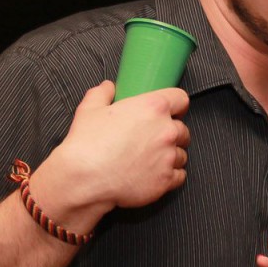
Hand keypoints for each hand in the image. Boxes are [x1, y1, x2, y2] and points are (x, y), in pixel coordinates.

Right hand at [31, 81, 189, 226]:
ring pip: (182, 153)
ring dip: (171, 155)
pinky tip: (155, 174)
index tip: (173, 111)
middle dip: (172, 133)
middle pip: (183, 129)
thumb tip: (108, 87)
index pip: (181, 99)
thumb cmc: (88, 144)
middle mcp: (166, 131)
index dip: (177, 105)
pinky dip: (171, 175)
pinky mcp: (166, 180)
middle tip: (154, 139)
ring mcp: (168, 156)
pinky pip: (180, 175)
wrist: (84, 179)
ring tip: (152, 159)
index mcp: (153, 108)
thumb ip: (102, 93)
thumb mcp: (90, 109)